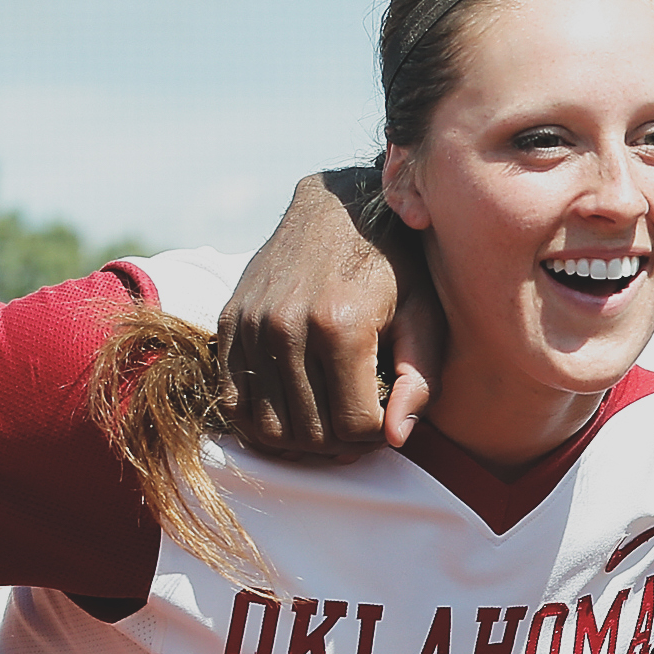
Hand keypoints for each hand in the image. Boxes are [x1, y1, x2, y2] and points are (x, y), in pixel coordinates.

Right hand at [216, 169, 441, 459]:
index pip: (355, 424)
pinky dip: (262, 424)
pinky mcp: (228, 324)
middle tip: (360, 430)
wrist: (336, 208)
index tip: (387, 420)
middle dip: (342, 445)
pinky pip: (234, 401)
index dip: (377, 437)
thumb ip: (418, 379)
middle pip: (311, 432)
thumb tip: (396, 439)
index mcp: (341, 325)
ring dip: (303, 442)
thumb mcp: (425, 316)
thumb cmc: (394, 266)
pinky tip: (293, 416)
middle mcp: (286, 328)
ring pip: (269, 426)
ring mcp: (250, 326)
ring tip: (329, 427)